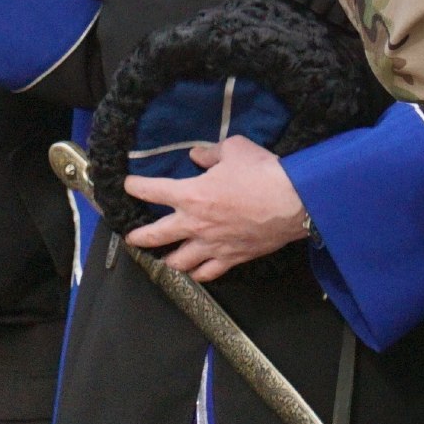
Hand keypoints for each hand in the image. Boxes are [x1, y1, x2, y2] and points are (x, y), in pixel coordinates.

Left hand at [122, 136, 310, 282]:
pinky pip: (207, 274)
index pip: (152, 191)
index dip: (135, 187)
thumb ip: (210, 154)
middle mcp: (195, 223)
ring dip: (168, 260)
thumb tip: (197, 156)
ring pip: (178, 262)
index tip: (129, 185)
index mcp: (191, 194)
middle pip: (155, 236)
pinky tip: (195, 272)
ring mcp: (212, 245)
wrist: (295, 201)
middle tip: (131, 237)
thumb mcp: (234, 149)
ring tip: (164, 259)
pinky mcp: (231, 258)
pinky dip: (198, 274)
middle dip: (139, 237)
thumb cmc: (263, 172)